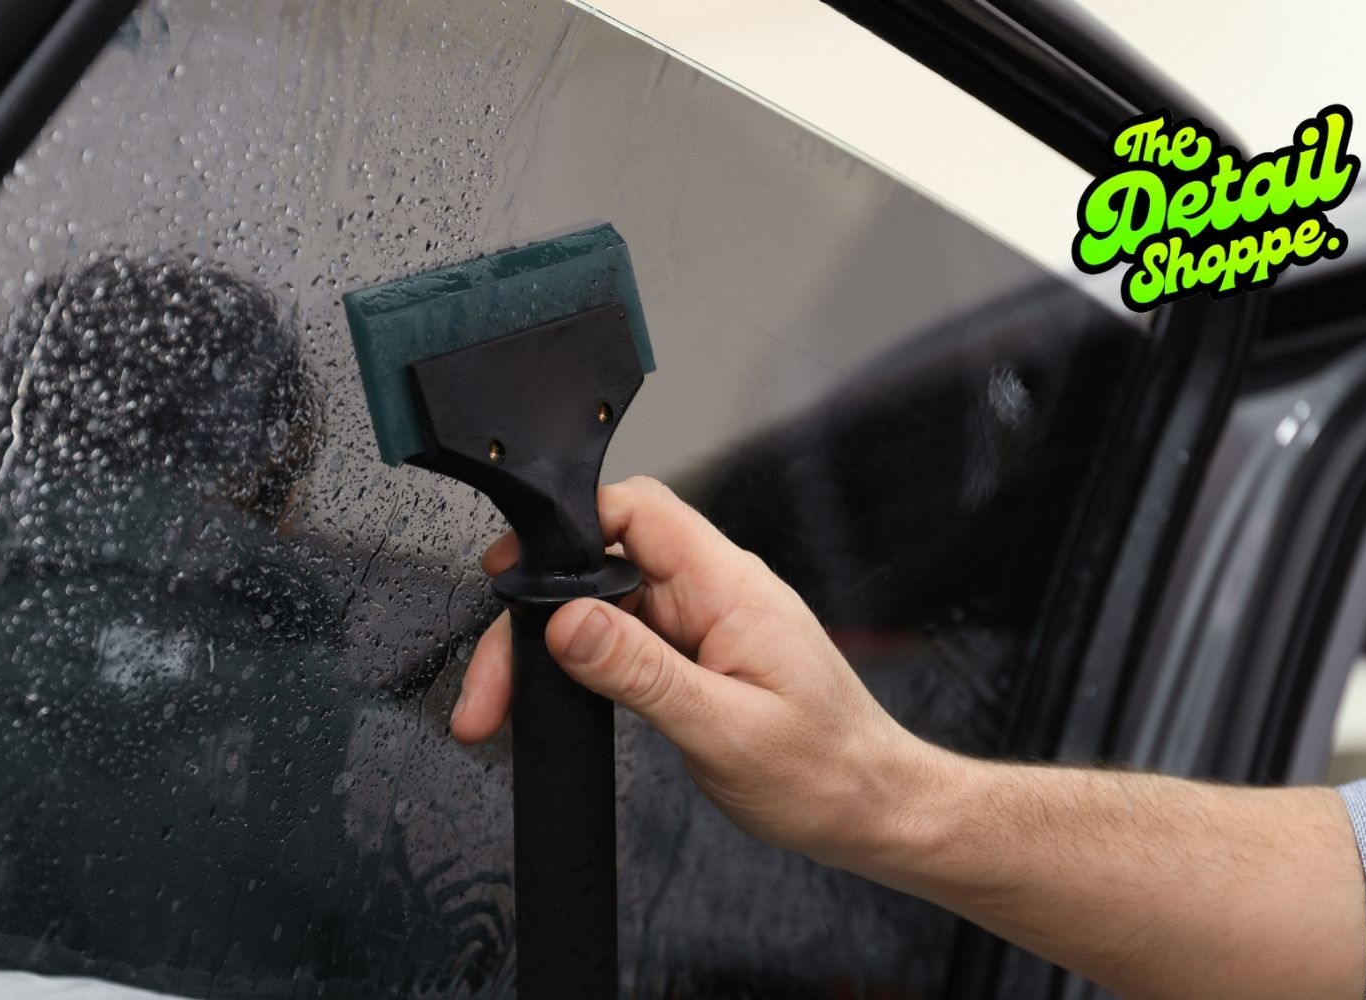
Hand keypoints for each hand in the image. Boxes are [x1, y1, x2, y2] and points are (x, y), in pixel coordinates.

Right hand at [450, 475, 942, 868]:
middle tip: (493, 685)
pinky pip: (625, 638)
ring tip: (508, 706)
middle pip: (602, 563)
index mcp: (730, 588)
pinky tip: (560, 700)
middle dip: (538, 614)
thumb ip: (642, 672)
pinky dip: (582, 667)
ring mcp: (705, 621)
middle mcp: (716, 592)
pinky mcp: (697, 652)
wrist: (872, 810)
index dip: (567, 524)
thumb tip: (569, 622)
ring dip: (553, 648)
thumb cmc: (825, 774)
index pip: (637, 510)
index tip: (513, 570)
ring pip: (605, 604)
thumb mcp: (724, 729)